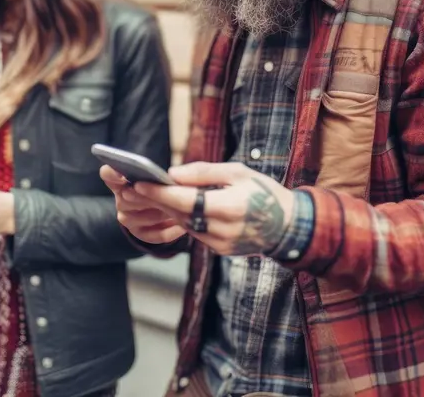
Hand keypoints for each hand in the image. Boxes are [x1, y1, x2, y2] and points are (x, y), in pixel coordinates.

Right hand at [99, 165, 187, 243]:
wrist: (164, 205)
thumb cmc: (159, 183)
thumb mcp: (158, 174)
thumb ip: (157, 174)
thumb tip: (170, 177)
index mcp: (122, 180)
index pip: (108, 175)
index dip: (112, 174)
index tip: (123, 175)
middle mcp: (121, 200)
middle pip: (128, 199)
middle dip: (149, 197)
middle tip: (167, 193)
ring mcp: (128, 218)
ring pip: (142, 218)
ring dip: (162, 213)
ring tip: (180, 209)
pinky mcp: (139, 234)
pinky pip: (153, 235)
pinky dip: (169, 232)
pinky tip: (182, 227)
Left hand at [133, 162, 294, 255]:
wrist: (288, 226)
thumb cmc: (264, 192)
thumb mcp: (237, 172)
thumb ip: (203, 173)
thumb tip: (172, 174)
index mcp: (228, 207)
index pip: (183, 201)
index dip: (159, 193)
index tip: (138, 183)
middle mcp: (222, 230)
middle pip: (179, 215)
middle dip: (156, 201)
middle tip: (134, 187)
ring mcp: (220, 244)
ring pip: (185, 225)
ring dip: (168, 211)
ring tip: (150, 194)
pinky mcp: (220, 251)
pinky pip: (195, 233)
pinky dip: (185, 220)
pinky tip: (176, 208)